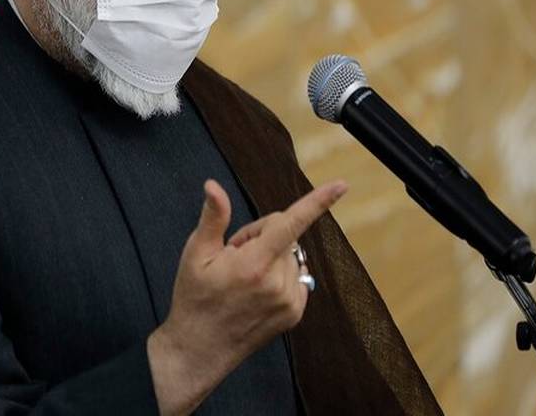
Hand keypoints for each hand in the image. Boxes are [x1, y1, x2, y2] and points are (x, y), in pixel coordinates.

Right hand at [146, 178, 347, 415]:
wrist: (199, 350)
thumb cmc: (194, 300)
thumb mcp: (195, 255)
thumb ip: (213, 218)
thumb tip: (213, 185)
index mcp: (253, 264)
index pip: (291, 224)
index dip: (318, 202)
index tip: (341, 185)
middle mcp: (277, 283)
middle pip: (284, 233)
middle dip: (261, 235)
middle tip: (233, 255)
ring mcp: (290, 301)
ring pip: (290, 254)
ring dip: (271, 255)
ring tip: (242, 276)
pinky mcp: (295, 313)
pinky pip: (295, 275)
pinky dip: (280, 273)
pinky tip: (257, 289)